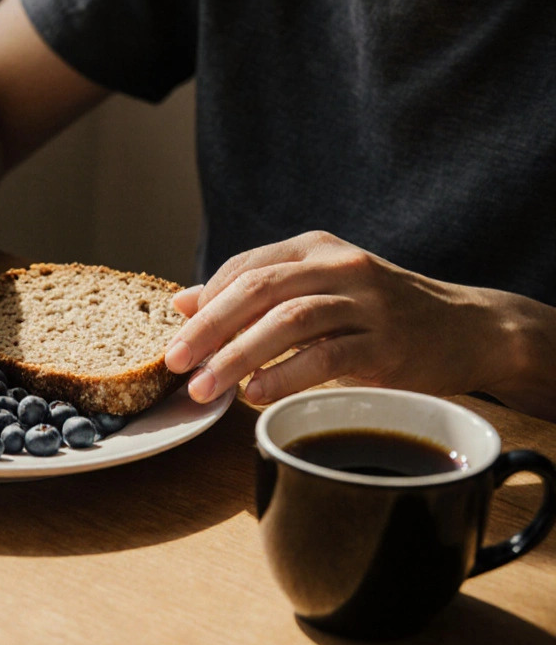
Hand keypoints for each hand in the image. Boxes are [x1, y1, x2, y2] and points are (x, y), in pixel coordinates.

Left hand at [165, 231, 507, 405]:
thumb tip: (184, 302)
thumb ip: (255, 294)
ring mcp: (365, 303)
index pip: (246, 267)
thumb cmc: (380, 313)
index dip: (206, 302)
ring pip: (287, 321)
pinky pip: (325, 357)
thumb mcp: (318, 289)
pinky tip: (255, 394)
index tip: (175, 336)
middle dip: (209, 329)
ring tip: (205, 389)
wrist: (468, 328)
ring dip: (237, 356)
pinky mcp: (386, 343)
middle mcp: (339, 267)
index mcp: (315, 249)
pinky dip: (284, 375)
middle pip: (258, 289)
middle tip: (175, 362)